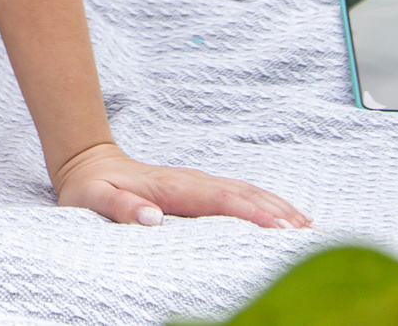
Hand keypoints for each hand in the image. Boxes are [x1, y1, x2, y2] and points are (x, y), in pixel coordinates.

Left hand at [50, 142, 310, 228]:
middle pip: (242, 194)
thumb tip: (152, 217)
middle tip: (308, 234)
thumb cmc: (89, 187)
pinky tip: (286, 216)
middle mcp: (190, 182)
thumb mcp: (92, 198)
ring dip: (278, 207)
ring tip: (309, 227)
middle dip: (276, 213)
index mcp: (170, 188)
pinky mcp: (200, 188)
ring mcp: (197, 182)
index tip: (278, 230)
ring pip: (246, 192)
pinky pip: (240, 194)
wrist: (88, 162)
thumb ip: (119, 206)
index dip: (250, 214)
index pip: (218, 201)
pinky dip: (267, 203)